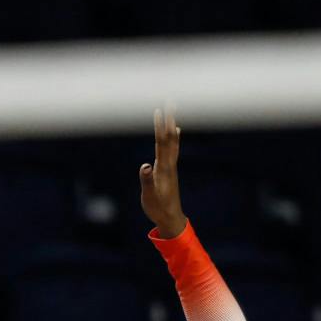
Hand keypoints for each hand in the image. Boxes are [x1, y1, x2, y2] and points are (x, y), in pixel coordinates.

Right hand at [139, 105, 186, 238]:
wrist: (171, 218)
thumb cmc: (158, 208)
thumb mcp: (149, 196)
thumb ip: (146, 181)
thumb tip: (144, 166)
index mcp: (164, 167)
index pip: (162, 142)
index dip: (160, 126)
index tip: (159, 110)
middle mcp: (169, 164)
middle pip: (169, 137)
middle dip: (168, 119)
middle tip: (170, 101)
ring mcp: (171, 166)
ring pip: (172, 141)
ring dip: (171, 125)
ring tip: (173, 112)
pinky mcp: (169, 170)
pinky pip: (172, 148)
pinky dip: (174, 137)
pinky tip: (175, 131)